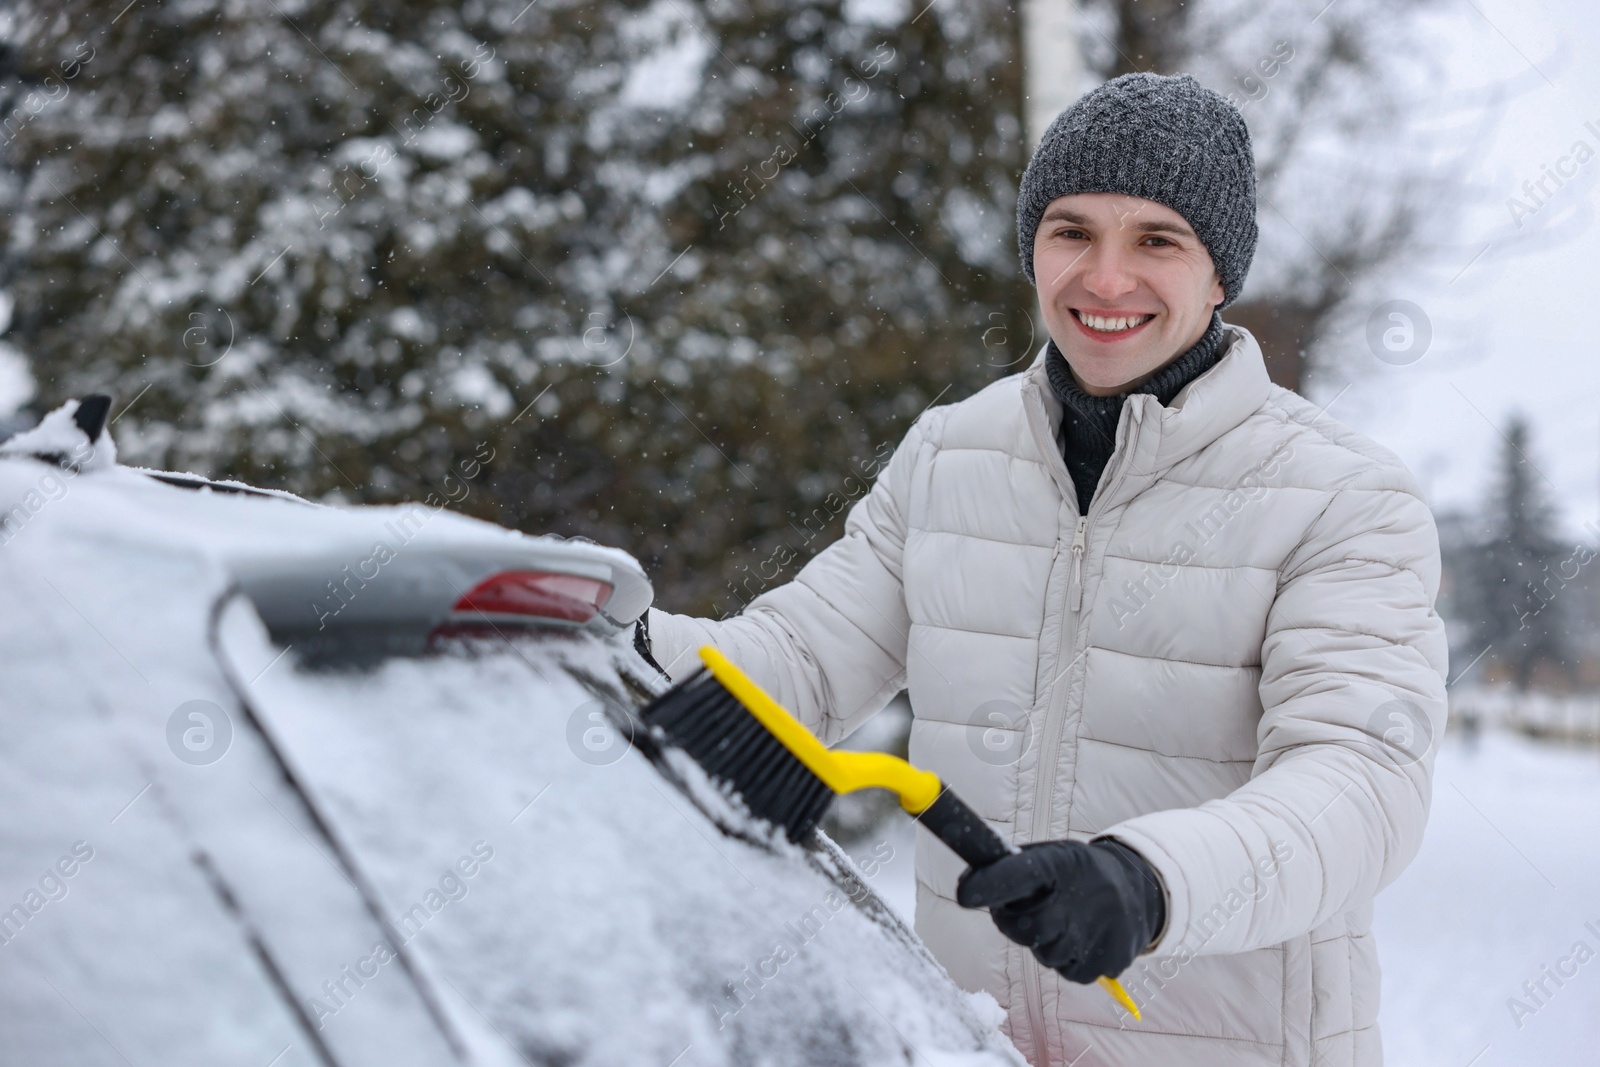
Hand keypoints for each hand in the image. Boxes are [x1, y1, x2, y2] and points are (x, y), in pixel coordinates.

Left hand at [955, 838, 1165, 983]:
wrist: (1140, 890)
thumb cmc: (1077, 873)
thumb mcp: (1051, 857)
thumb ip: (1014, 870)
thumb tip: (970, 887)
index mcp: (1060, 863)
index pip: (1020, 872)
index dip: (991, 883)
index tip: (964, 893)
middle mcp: (1081, 897)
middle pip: (1025, 927)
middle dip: (1014, 922)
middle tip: (1024, 909)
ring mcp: (1098, 933)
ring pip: (1046, 953)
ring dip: (1045, 941)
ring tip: (1064, 920)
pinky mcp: (1110, 961)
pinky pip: (1067, 971)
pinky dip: (1068, 958)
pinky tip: (1081, 937)